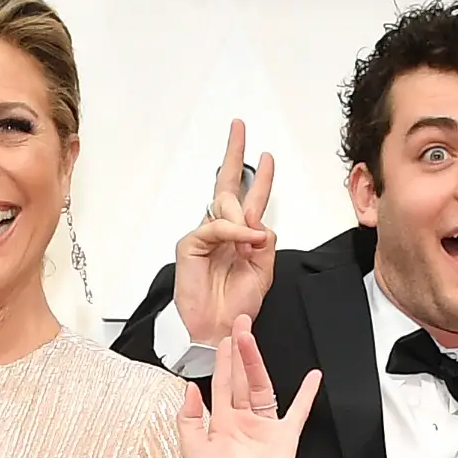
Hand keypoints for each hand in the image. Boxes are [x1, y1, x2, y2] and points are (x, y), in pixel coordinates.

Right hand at [170, 119, 279, 347]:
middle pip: (227, 185)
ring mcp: (205, 236)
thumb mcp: (264, 270)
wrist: (219, 328)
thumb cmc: (237, 304)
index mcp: (240, 236)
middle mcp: (222, 231)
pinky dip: (233, 233)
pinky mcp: (191, 245)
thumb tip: (258, 222)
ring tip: (251, 244)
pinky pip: (216, 227)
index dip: (259, 176)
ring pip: (227, 206)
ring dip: (244, 220)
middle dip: (235, 154)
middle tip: (239, 128)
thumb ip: (264, 242)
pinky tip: (244, 241)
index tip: (266, 156)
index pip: (249, 198)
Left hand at [179, 320, 319, 457]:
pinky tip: (313, 377)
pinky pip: (298, 412)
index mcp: (220, 425)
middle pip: (241, 379)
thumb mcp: (191, 451)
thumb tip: (190, 388)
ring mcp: (264, 429)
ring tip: (252, 337)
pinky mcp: (284, 438)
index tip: (222, 337)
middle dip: (239, 351)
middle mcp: (242, 423)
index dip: (221, 360)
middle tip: (240, 324)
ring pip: (262, 387)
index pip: (221, 384)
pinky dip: (306, 395)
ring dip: (258, 362)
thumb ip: (188, 419)